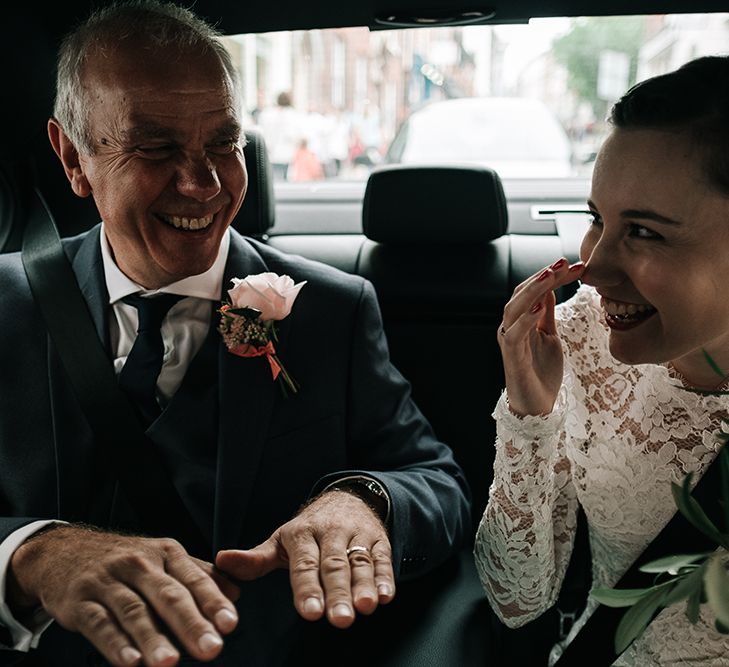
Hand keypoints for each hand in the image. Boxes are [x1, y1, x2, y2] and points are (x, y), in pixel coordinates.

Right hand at [7, 525, 239, 666]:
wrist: (63, 551)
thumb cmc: (125, 561)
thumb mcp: (163, 559)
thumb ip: (199, 575)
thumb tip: (236, 593)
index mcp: (165, 553)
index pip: (194, 579)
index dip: (213, 601)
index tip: (231, 624)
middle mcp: (139, 563)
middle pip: (168, 595)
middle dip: (191, 623)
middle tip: (212, 649)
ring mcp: (108, 581)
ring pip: (135, 611)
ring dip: (153, 639)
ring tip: (170, 663)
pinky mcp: (80, 601)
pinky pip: (99, 624)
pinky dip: (115, 644)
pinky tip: (131, 663)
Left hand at [215, 490, 394, 628]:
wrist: (346, 498)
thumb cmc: (308, 529)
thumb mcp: (280, 541)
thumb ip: (255, 559)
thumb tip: (221, 561)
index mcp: (302, 534)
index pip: (304, 564)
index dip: (307, 588)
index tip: (309, 613)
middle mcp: (331, 533)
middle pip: (334, 566)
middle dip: (337, 593)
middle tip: (340, 620)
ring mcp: (357, 535)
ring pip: (360, 563)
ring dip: (364, 585)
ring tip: (365, 607)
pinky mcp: (378, 540)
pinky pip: (383, 558)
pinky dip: (386, 577)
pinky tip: (386, 595)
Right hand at [499, 257, 584, 415]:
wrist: (537, 406)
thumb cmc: (541, 372)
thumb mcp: (550, 336)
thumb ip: (546, 314)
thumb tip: (549, 290)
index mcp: (521, 320)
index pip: (534, 290)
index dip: (553, 276)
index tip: (575, 264)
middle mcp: (512, 326)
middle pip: (522, 293)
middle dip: (543, 276)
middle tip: (563, 262)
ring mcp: (510, 341)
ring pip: (514, 308)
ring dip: (532, 290)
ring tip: (550, 276)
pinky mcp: (511, 357)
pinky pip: (514, 334)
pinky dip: (525, 319)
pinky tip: (539, 308)